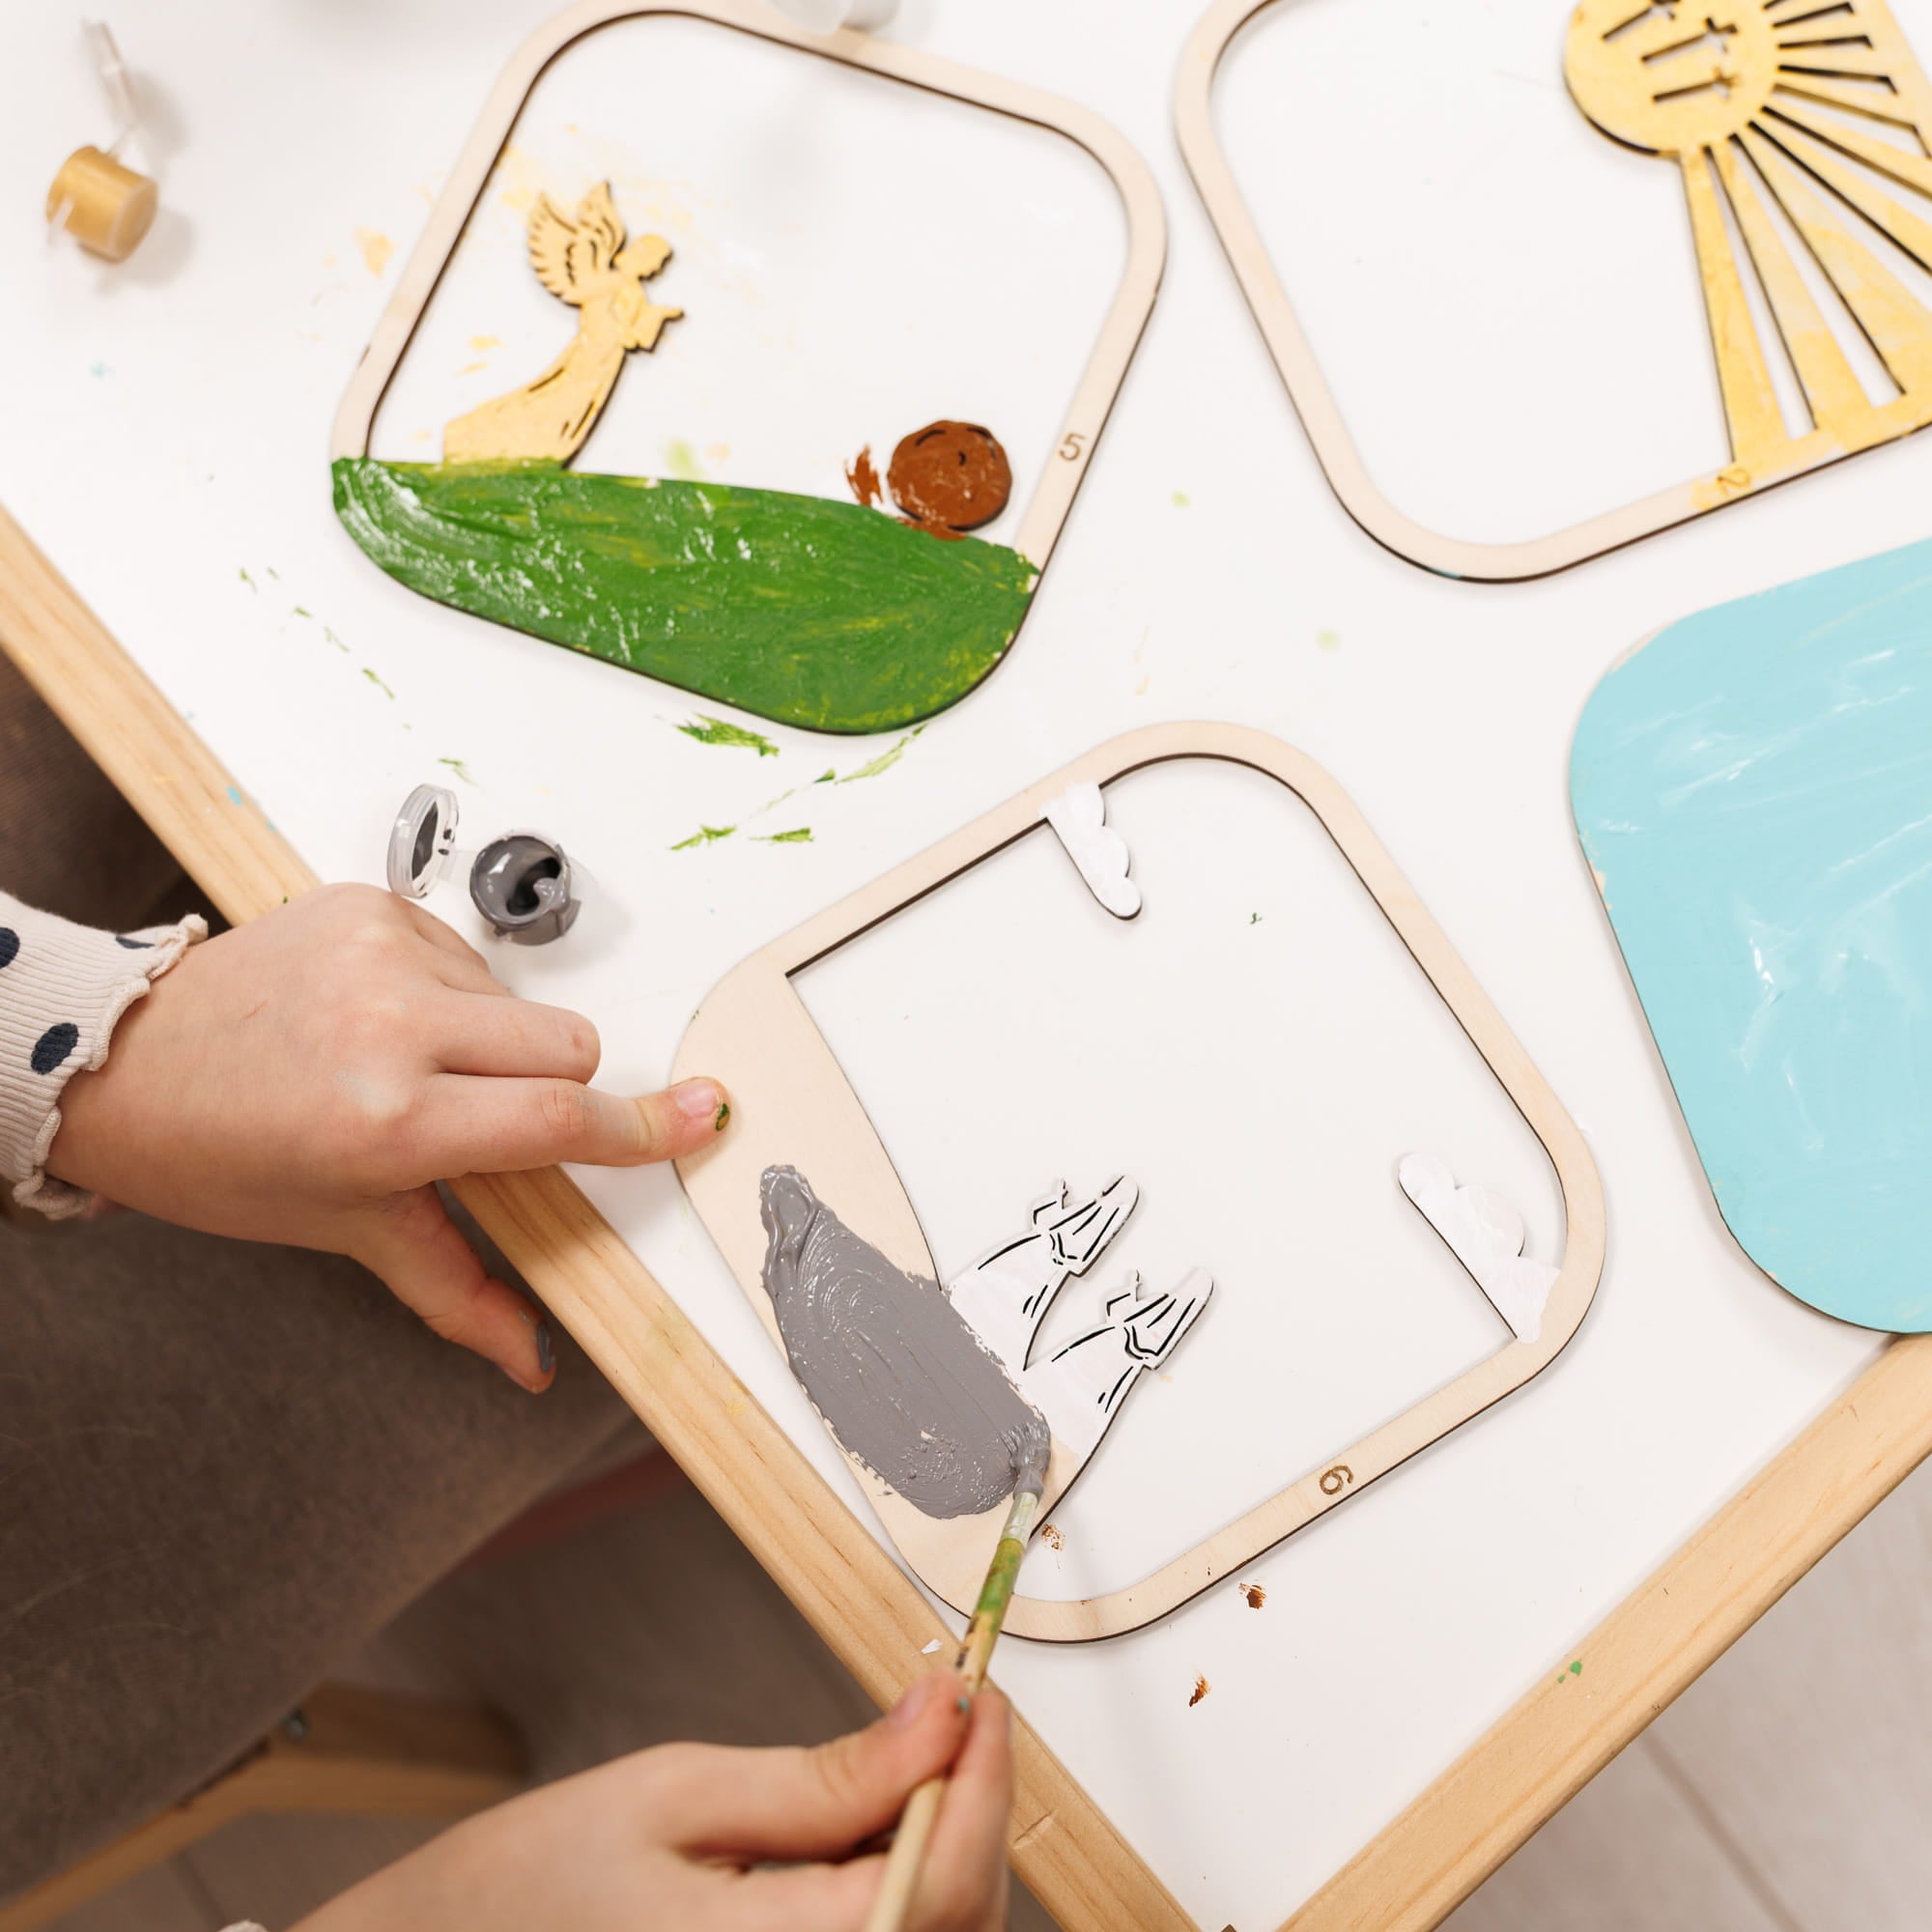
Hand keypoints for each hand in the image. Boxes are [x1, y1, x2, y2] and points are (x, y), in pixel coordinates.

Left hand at [46, 884, 728, 1389]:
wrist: (125, 1062)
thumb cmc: (224, 1153)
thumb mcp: (344, 1227)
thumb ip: (458, 1289)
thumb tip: (530, 1358)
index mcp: (388, 1118)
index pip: (559, 1118)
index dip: (640, 1126)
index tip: (699, 1112)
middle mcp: (389, 1024)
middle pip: (567, 1043)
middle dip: (554, 1084)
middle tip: (482, 1112)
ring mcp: (380, 952)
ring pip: (522, 999)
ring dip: (493, 1037)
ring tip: (408, 1061)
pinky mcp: (369, 903)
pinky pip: (468, 952)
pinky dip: (448, 991)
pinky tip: (384, 1016)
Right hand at [291, 1673, 1012, 1931]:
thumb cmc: (528, 1890)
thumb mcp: (675, 1794)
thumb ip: (825, 1774)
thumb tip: (941, 1715)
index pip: (940, 1881)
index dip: (984, 1780)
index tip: (984, 1696)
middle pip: (957, 1925)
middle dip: (974, 1814)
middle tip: (958, 1716)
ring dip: (949, 1861)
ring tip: (921, 1768)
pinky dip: (909, 1905)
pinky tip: (882, 1842)